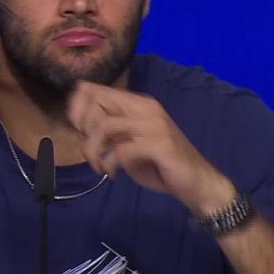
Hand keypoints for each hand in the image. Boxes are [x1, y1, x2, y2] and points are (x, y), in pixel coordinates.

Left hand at [66, 81, 236, 213]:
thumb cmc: (160, 165)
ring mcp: (154, 125)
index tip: (77, 131)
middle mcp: (146, 108)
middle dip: (84, 130)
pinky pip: (121, 150)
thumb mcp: (129, 144)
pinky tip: (113, 174)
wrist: (197, 183)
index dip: (77, 107)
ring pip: (105, 126)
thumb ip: (109, 133)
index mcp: (138, 104)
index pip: (95, 89)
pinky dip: (110, 164)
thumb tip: (80, 129)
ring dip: (93, 150)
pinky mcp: (159, 145)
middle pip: (97, 103)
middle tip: (90, 153)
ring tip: (98, 166)